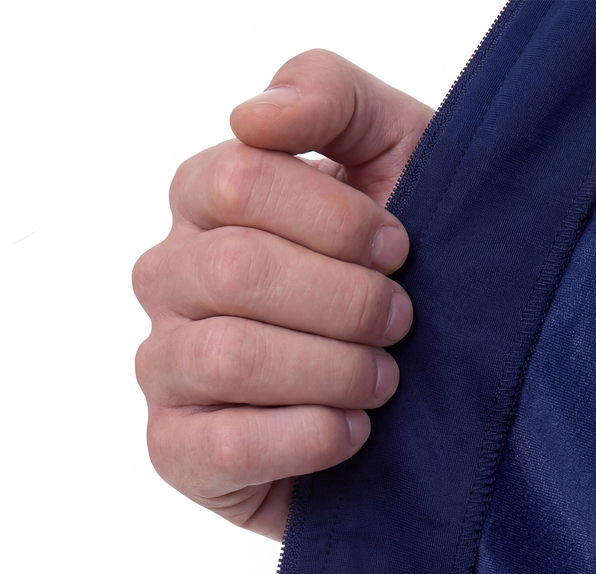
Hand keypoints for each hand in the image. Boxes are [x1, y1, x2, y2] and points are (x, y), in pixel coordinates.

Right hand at [133, 50, 433, 538]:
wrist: (426, 394)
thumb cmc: (406, 273)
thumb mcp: (396, 158)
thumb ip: (331, 97)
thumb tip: (251, 114)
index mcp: (207, 203)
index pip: (240, 180)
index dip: (338, 219)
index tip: (400, 248)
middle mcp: (171, 279)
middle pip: (235, 269)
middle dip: (348, 300)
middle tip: (403, 322)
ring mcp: (166, 368)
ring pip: (228, 356)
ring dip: (334, 368)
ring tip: (386, 380)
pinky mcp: (178, 452)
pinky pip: (223, 447)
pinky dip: (309, 437)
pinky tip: (354, 429)